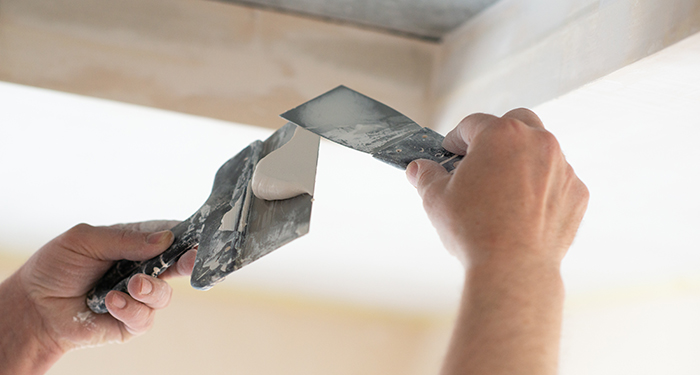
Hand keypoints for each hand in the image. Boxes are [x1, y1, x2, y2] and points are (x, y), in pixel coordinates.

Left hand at [0, 221, 195, 373]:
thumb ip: (125, 239)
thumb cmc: (56, 267)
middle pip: (180, 264)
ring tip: (131, 285)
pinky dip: (130, 309)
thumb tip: (165, 239)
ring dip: (149, 289)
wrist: (34, 306)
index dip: (187, 235)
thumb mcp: (86, 240)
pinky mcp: (131, 322)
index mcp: (136, 243)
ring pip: (164, 294)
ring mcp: (139, 296)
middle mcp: (143, 269)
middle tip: (191, 260)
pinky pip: (145, 318)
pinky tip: (111, 302)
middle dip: (189, 262)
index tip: (198, 236)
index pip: (170, 235)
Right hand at [406, 109, 588, 374]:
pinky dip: (543, 187)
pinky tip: (524, 210)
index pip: (473, 124)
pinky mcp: (577, 192)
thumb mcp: (436, 199)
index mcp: (501, 135)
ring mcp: (562, 167)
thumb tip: (418, 169)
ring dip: (523, 161)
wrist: (513, 268)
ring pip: (541, 150)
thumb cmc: (474, 230)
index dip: (456, 139)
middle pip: (516, 122)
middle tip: (481, 160)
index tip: (450, 153)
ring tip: (503, 189)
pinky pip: (558, 180)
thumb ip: (426, 176)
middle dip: (497, 136)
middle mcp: (537, 142)